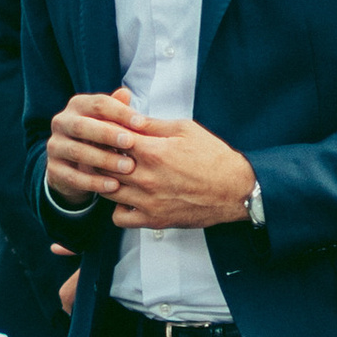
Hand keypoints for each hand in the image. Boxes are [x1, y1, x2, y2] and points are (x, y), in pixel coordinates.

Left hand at [47, 86, 254, 228]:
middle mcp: (146, 178)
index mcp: (152, 151)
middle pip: (102, 164)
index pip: (110, 138)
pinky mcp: (153, 220)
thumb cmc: (213, 157)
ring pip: (106, 190)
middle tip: (105, 152)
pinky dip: (118, 208)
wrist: (236, 190)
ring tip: (115, 173)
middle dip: (100, 155)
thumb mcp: (184, 129)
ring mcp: (147, 201)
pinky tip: (127, 198)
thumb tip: (126, 116)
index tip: (105, 131)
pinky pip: (118, 218)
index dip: (104, 133)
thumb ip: (151, 124)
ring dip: (106, 180)